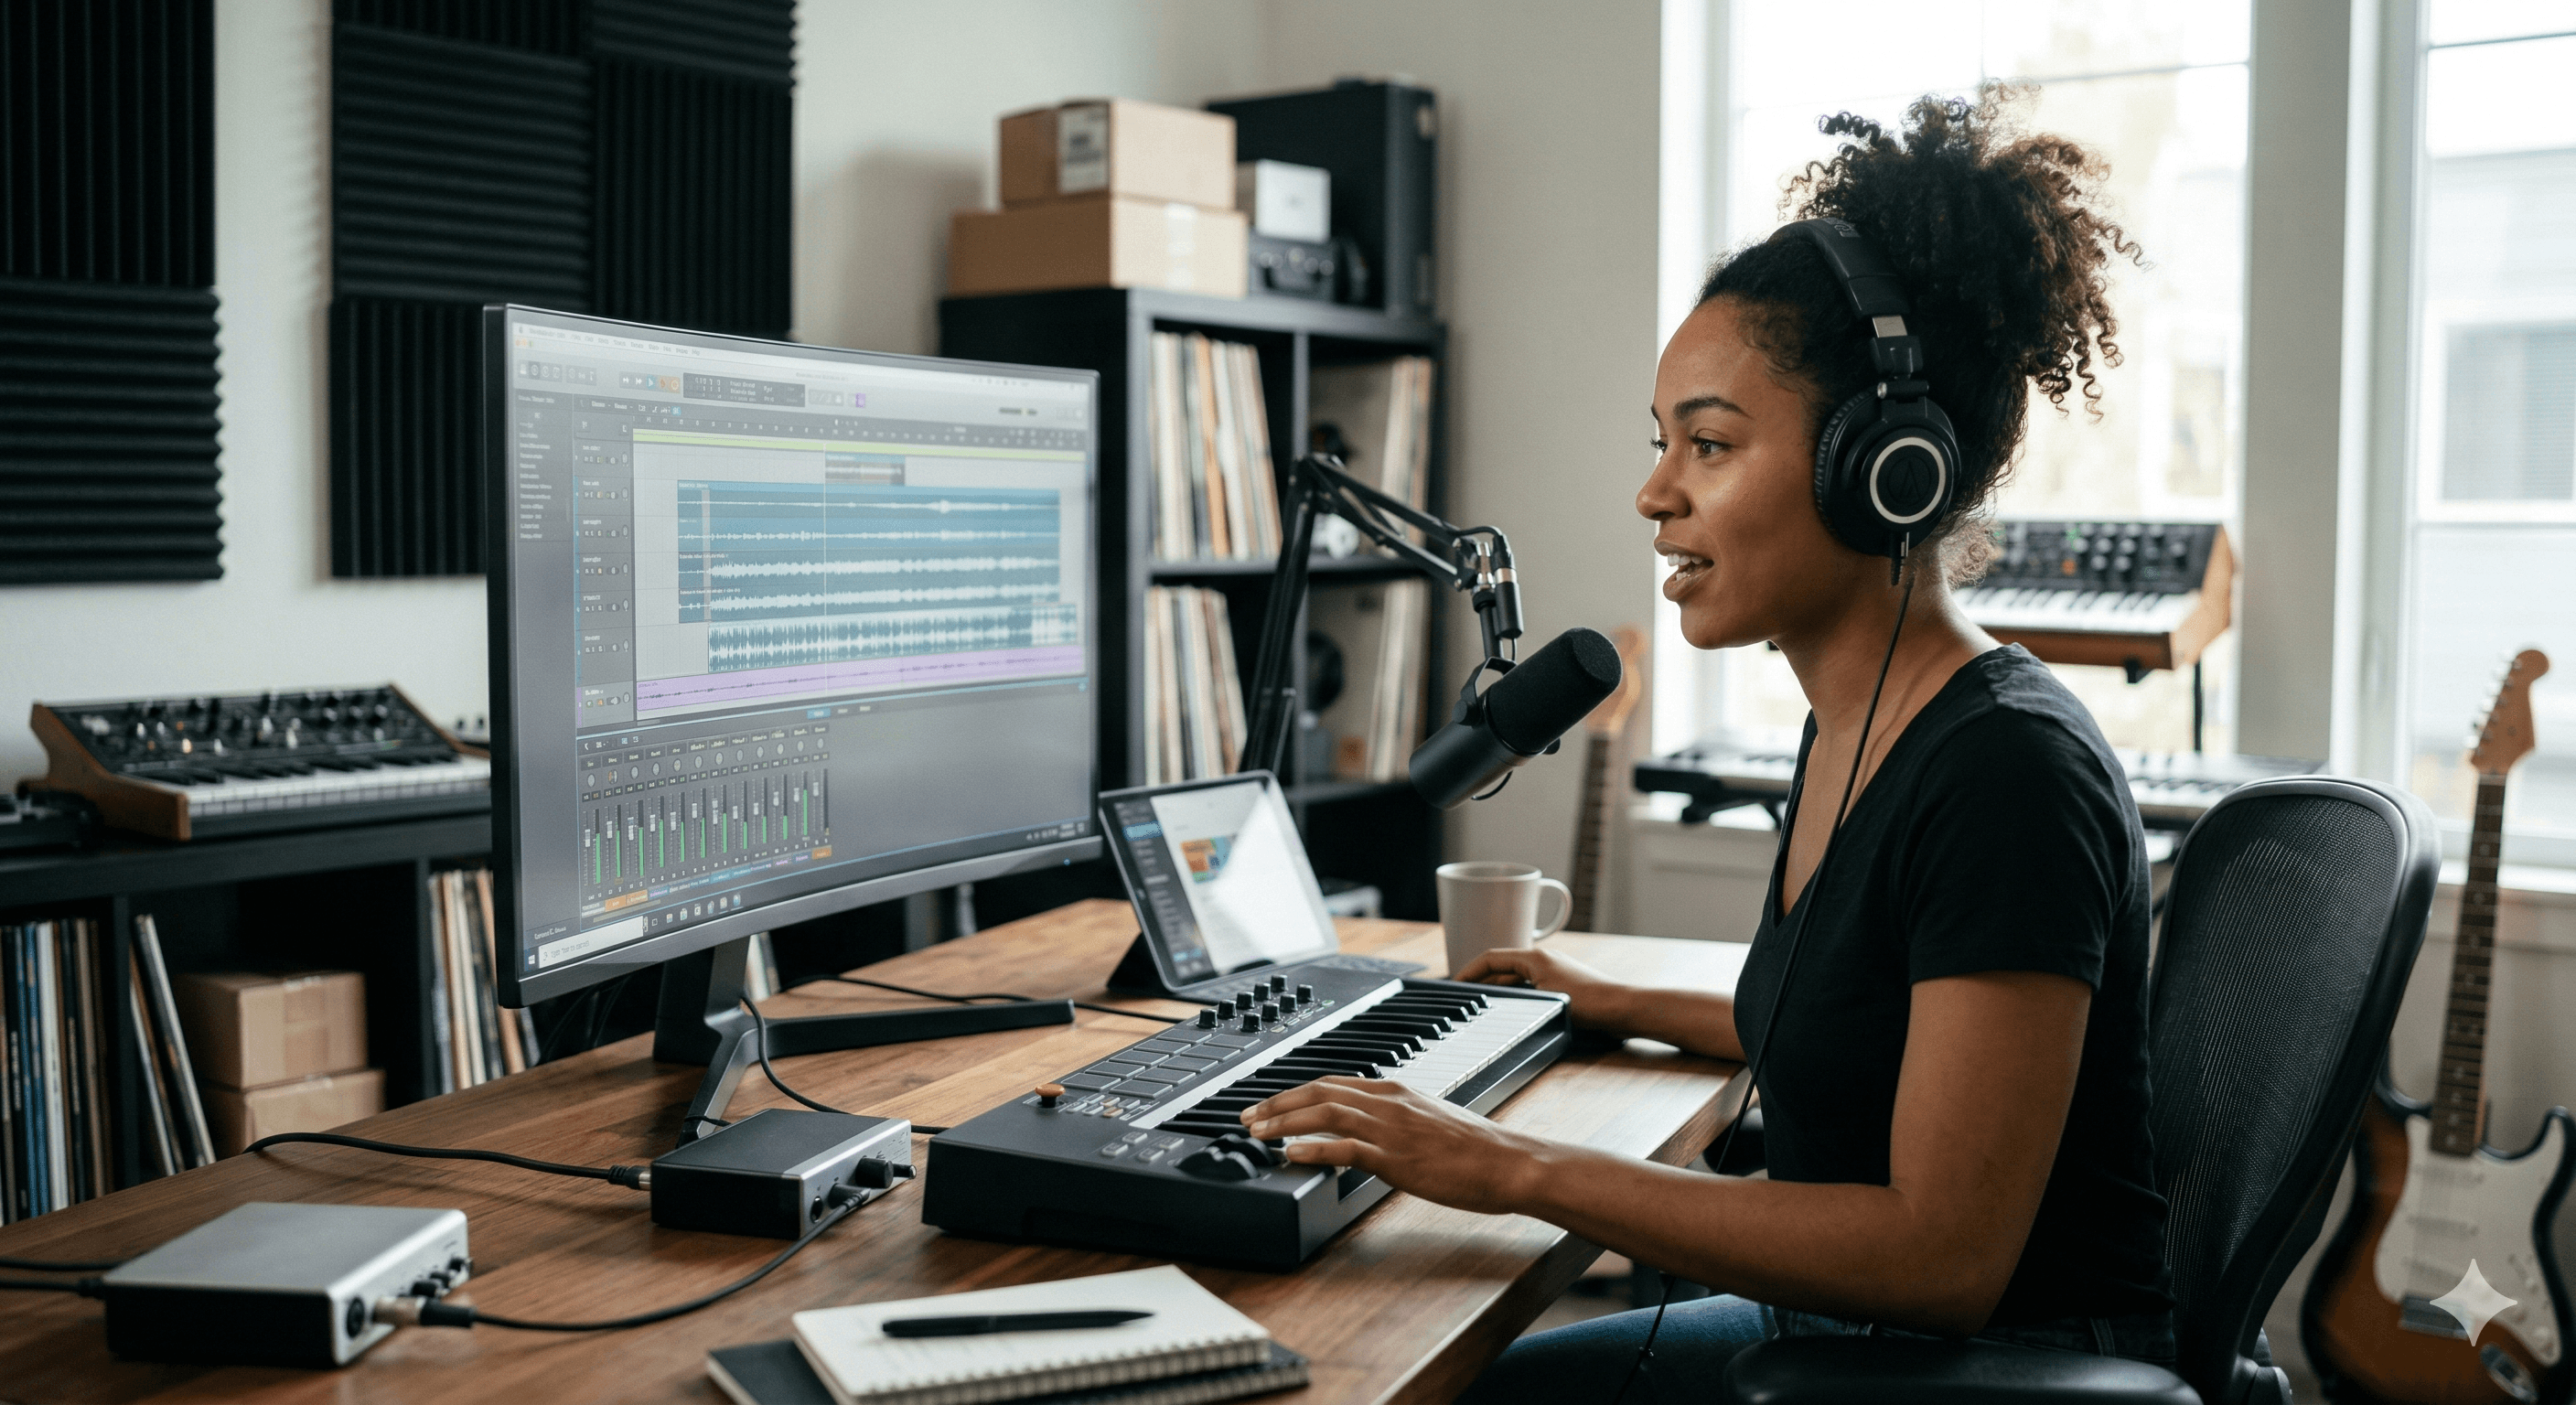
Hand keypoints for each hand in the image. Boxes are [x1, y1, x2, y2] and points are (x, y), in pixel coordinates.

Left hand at [1242, 1076, 1549, 1213]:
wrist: (1508, 1163)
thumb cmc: (1475, 1150)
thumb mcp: (1428, 1123)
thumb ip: (1395, 1123)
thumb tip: (1366, 1136)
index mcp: (1395, 1091)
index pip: (1332, 1082)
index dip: (1294, 1092)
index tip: (1268, 1104)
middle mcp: (1389, 1102)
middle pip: (1319, 1091)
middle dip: (1277, 1103)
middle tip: (1247, 1116)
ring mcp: (1392, 1128)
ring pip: (1325, 1113)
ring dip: (1284, 1122)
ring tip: (1257, 1133)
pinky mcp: (1396, 1157)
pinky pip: (1345, 1147)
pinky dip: (1312, 1148)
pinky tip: (1290, 1154)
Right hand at [1452, 947, 1634, 1032]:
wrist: (1624, 1010)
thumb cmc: (1589, 1002)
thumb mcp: (1543, 1000)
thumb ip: (1513, 999)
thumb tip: (1488, 1001)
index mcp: (1535, 958)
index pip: (1491, 958)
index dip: (1470, 971)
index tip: (1455, 984)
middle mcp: (1543, 962)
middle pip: (1503, 969)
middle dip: (1482, 983)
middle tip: (1464, 999)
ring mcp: (1554, 974)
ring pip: (1517, 981)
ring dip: (1499, 992)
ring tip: (1482, 1008)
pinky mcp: (1564, 988)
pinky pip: (1531, 990)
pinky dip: (1517, 1000)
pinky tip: (1512, 1015)